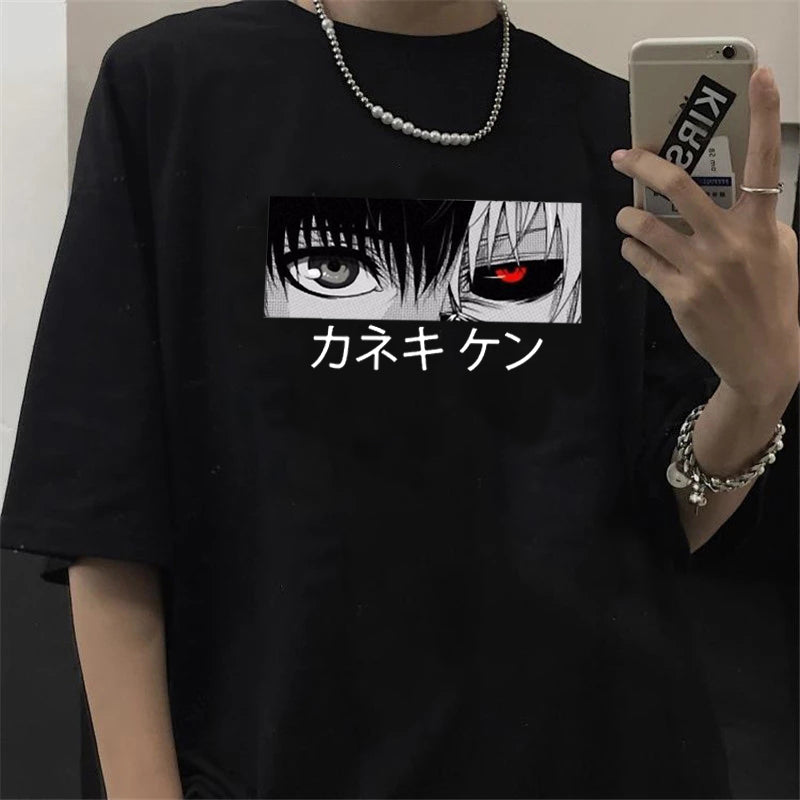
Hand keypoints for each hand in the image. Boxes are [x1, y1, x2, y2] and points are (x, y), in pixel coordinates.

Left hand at [611, 65, 799, 407]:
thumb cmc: (773, 298)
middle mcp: (730, 242)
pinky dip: (632, 247)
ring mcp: (701, 269)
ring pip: (645, 224)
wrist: (763, 357)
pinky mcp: (678, 294)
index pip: (766, 160)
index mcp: (762, 224)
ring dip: (628, 214)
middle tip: (623, 155)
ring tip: (627, 214)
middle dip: (643, 162)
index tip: (759, 76)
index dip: (764, 114)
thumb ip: (754, 219)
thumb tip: (719, 193)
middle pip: (678, 186)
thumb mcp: (780, 251)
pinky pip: (640, 258)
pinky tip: (635, 247)